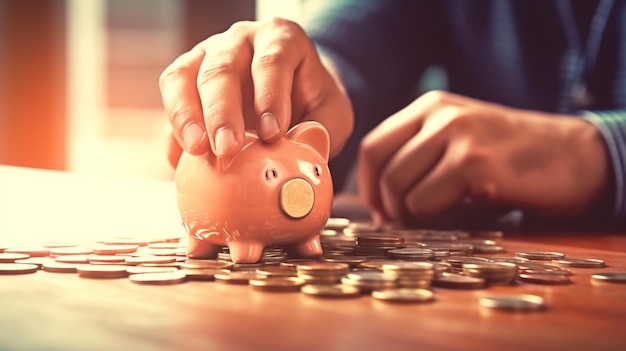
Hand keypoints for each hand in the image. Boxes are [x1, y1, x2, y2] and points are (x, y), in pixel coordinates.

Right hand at [159, 18, 352, 166]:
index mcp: (281, 39)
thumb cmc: (313, 102)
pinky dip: (174, 130)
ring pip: (184, 76)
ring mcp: (208, 56)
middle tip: (226, 149)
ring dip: (186, 115)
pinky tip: (182, 159)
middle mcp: (240, 41)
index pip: (272, 60)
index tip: (272, 134)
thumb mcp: (332, 114)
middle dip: (222, 111)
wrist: (294, 96)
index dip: (270, 96)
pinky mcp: (187, 81)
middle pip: (222, 67)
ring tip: (197, 150)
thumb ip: (322, 129)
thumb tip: (299, 148)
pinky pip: (172, 102)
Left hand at [358, 91, 610, 223]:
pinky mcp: (474, 162)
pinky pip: (425, 202)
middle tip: (407, 223)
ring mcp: (458, 134)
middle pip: (381, 168)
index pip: (373, 147)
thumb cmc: (510, 161)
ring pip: (399, 186)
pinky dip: (436, 219)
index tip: (384, 210)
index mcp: (430, 106)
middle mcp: (440, 113)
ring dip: (412, 214)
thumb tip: (379, 209)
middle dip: (387, 205)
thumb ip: (418, 162)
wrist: (573, 158)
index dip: (369, 186)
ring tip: (442, 216)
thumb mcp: (458, 145)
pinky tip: (464, 214)